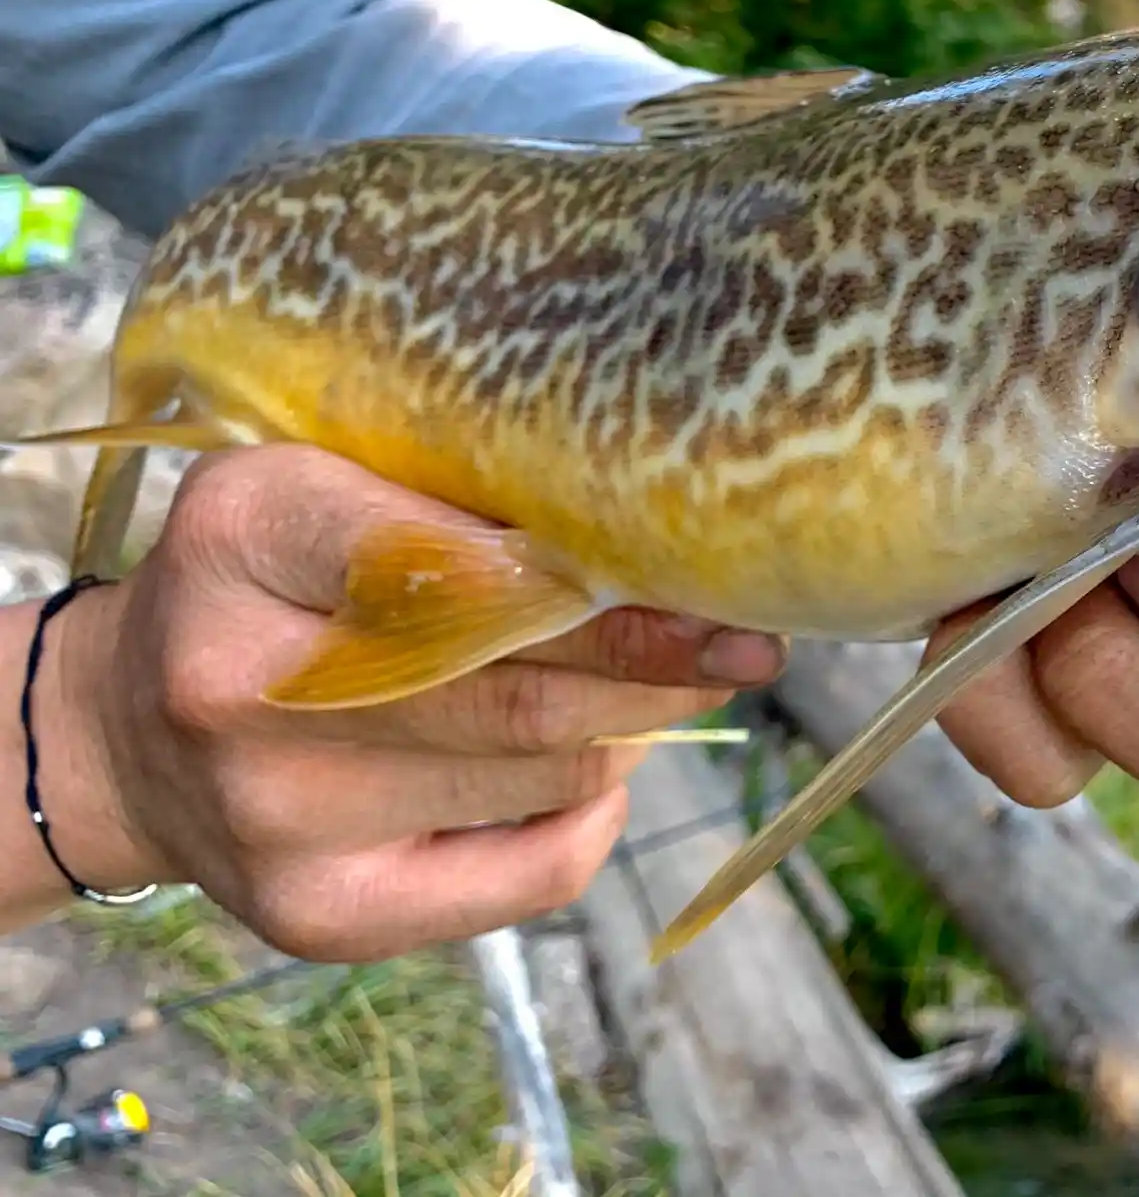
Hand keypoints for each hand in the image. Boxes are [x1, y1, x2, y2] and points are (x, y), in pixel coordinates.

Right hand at [46, 445, 785, 960]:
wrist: (131, 731)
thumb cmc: (264, 580)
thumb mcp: (326, 483)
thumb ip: (453, 499)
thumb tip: (644, 546)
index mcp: (246, 533)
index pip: (461, 561)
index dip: (607, 584)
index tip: (713, 584)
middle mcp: (243, 686)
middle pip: (522, 689)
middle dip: (661, 669)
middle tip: (743, 644)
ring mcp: (276, 820)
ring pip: (545, 777)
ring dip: (632, 730)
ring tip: (655, 689)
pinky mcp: (319, 918)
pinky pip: (531, 877)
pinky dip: (594, 816)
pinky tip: (600, 770)